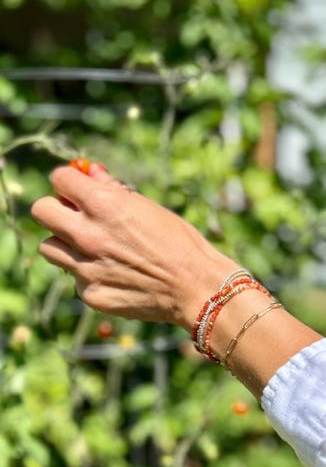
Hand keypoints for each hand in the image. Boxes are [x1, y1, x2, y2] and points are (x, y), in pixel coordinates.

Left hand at [31, 165, 235, 329]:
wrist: (195, 286)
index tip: (77, 190)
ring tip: (90, 249)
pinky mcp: (90, 294)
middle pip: (40, 211)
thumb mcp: (147, 207)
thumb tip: (91, 173)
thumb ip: (112, 190)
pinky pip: (74, 278)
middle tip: (73, 217)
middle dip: (55, 210)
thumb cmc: (178, 241)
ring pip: (49, 247)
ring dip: (64, 244)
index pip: (59, 179)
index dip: (69, 182)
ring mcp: (86, 268)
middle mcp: (88, 235)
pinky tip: (113, 275)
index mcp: (103, 205)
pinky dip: (87, 274)